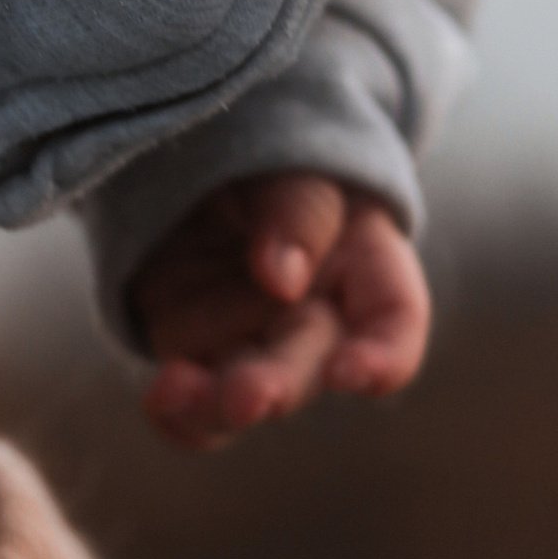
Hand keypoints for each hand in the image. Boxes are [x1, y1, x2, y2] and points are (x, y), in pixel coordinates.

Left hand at [132, 172, 431, 449]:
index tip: (349, 373)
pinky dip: (177, 414)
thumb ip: (300, 207)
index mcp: (364, 259)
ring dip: (215, 404)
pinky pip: (194, 409)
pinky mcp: (195, 350)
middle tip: (247, 396)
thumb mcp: (293, 155)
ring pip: (246, 397)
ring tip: (174, 391)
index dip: (384, 356)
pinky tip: (162, 396)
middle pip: (309, 365)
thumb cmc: (268, 148)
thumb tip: (283, 278)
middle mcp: (315, 313)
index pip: (395, 319)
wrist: (195, 144)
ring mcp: (252, 337)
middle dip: (279, 383)